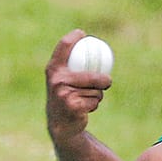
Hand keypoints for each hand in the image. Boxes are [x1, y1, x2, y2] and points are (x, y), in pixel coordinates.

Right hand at [45, 29, 111, 145]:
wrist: (60, 125)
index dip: (74, 36)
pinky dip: (94, 105)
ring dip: (96, 95)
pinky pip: (94, 101)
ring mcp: (64, 93)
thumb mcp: (63, 81)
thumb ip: (72, 67)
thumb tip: (94, 48)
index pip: (64, 46)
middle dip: (104, 80)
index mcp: (53, 70)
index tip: (84, 34)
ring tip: (86, 100)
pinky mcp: (73, 106)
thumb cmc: (65, 98)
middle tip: (108, 82)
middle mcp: (57, 80)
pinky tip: (85, 110)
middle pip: (91, 75)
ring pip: (94, 90)